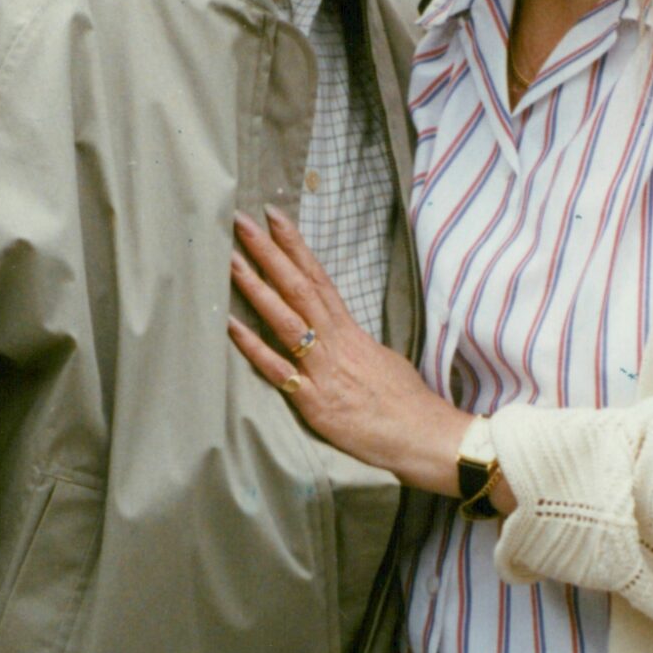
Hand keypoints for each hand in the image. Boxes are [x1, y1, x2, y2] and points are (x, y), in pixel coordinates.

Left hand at [228, 209, 471, 493]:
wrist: (421, 434)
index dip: (295, 246)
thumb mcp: (381, 360)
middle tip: (242, 220)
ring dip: (256, 288)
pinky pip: (279, 370)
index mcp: (350, 331)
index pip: (318, 279)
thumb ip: (354, 346)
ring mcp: (323, 370)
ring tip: (230, 259)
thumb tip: (341, 337)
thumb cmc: (405, 402)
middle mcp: (334, 342)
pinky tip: (231, 327)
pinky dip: (254, 348)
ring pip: (286, 319)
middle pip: (299, 288)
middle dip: (269, 252)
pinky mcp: (315, 401)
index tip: (274, 217)